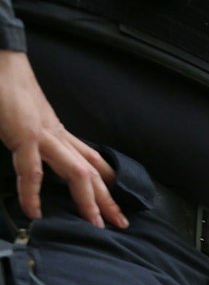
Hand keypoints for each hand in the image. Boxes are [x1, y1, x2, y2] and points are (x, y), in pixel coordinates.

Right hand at [0, 50, 124, 228]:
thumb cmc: (8, 90)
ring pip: (76, 173)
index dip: (109, 181)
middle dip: (108, 199)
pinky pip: (32, 170)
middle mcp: (58, 136)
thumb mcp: (28, 119)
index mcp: (59, 133)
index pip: (92, 160)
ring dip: (88, 200)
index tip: (120, 201)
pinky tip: (34, 212)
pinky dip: (32, 193)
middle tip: (122, 224)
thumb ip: (36, 140)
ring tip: (95, 224)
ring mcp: (44, 136)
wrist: (1, 60)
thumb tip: (34, 154)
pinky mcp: (25, 135)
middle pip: (92, 172)